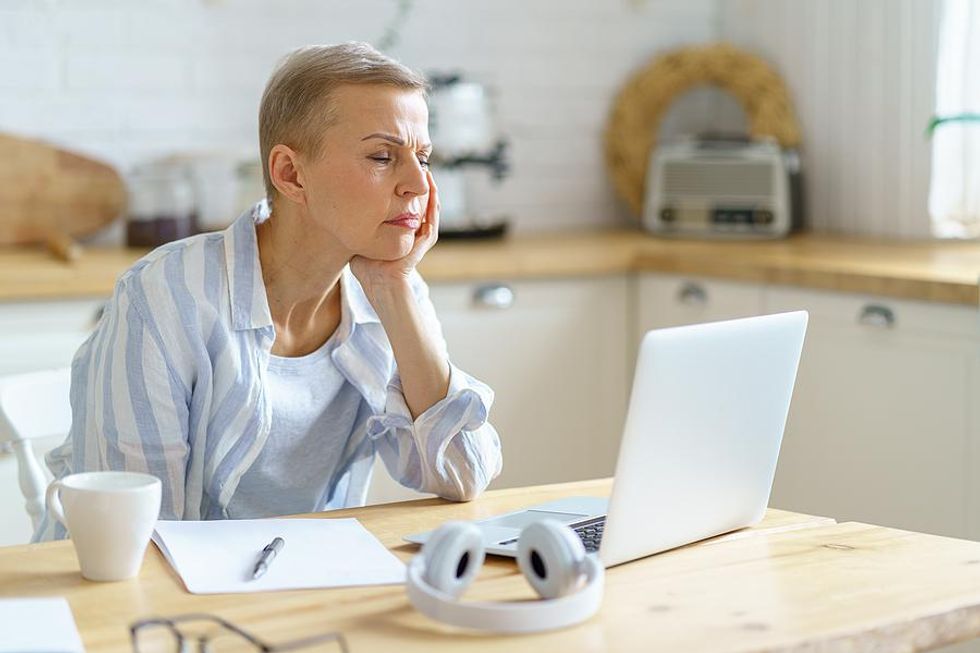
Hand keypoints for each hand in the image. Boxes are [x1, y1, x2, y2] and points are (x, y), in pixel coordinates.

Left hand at [350, 169, 439, 297]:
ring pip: (429, 205)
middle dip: (417, 182)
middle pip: (418, 201)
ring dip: (429, 187)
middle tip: (415, 163)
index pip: (404, 203)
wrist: (379, 284)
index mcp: (400, 230)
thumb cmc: (367, 267)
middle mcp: (413, 230)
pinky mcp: (426, 239)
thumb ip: (354, 223)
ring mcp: (421, 234)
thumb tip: (333, 207)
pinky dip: (433, 200)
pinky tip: (431, 186)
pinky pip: (433, 216)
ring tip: (426, 169)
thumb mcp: (360, 237)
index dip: (402, 186)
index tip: (395, 170)